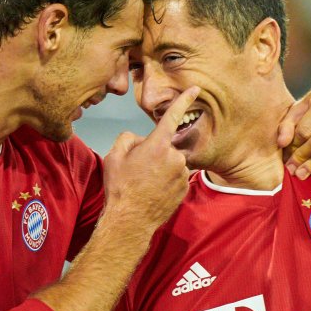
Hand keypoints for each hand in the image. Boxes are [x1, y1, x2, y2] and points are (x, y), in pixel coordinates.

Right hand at [102, 87, 199, 230]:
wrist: (130, 220)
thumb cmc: (120, 187)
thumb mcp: (114, 156)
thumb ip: (128, 139)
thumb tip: (140, 140)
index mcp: (158, 145)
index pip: (173, 115)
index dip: (184, 100)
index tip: (195, 89)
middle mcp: (175, 157)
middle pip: (166, 146)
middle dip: (154, 152)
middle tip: (138, 169)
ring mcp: (182, 174)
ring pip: (172, 162)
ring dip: (161, 168)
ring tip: (144, 183)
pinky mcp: (185, 188)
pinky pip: (176, 177)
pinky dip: (166, 181)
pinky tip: (153, 191)